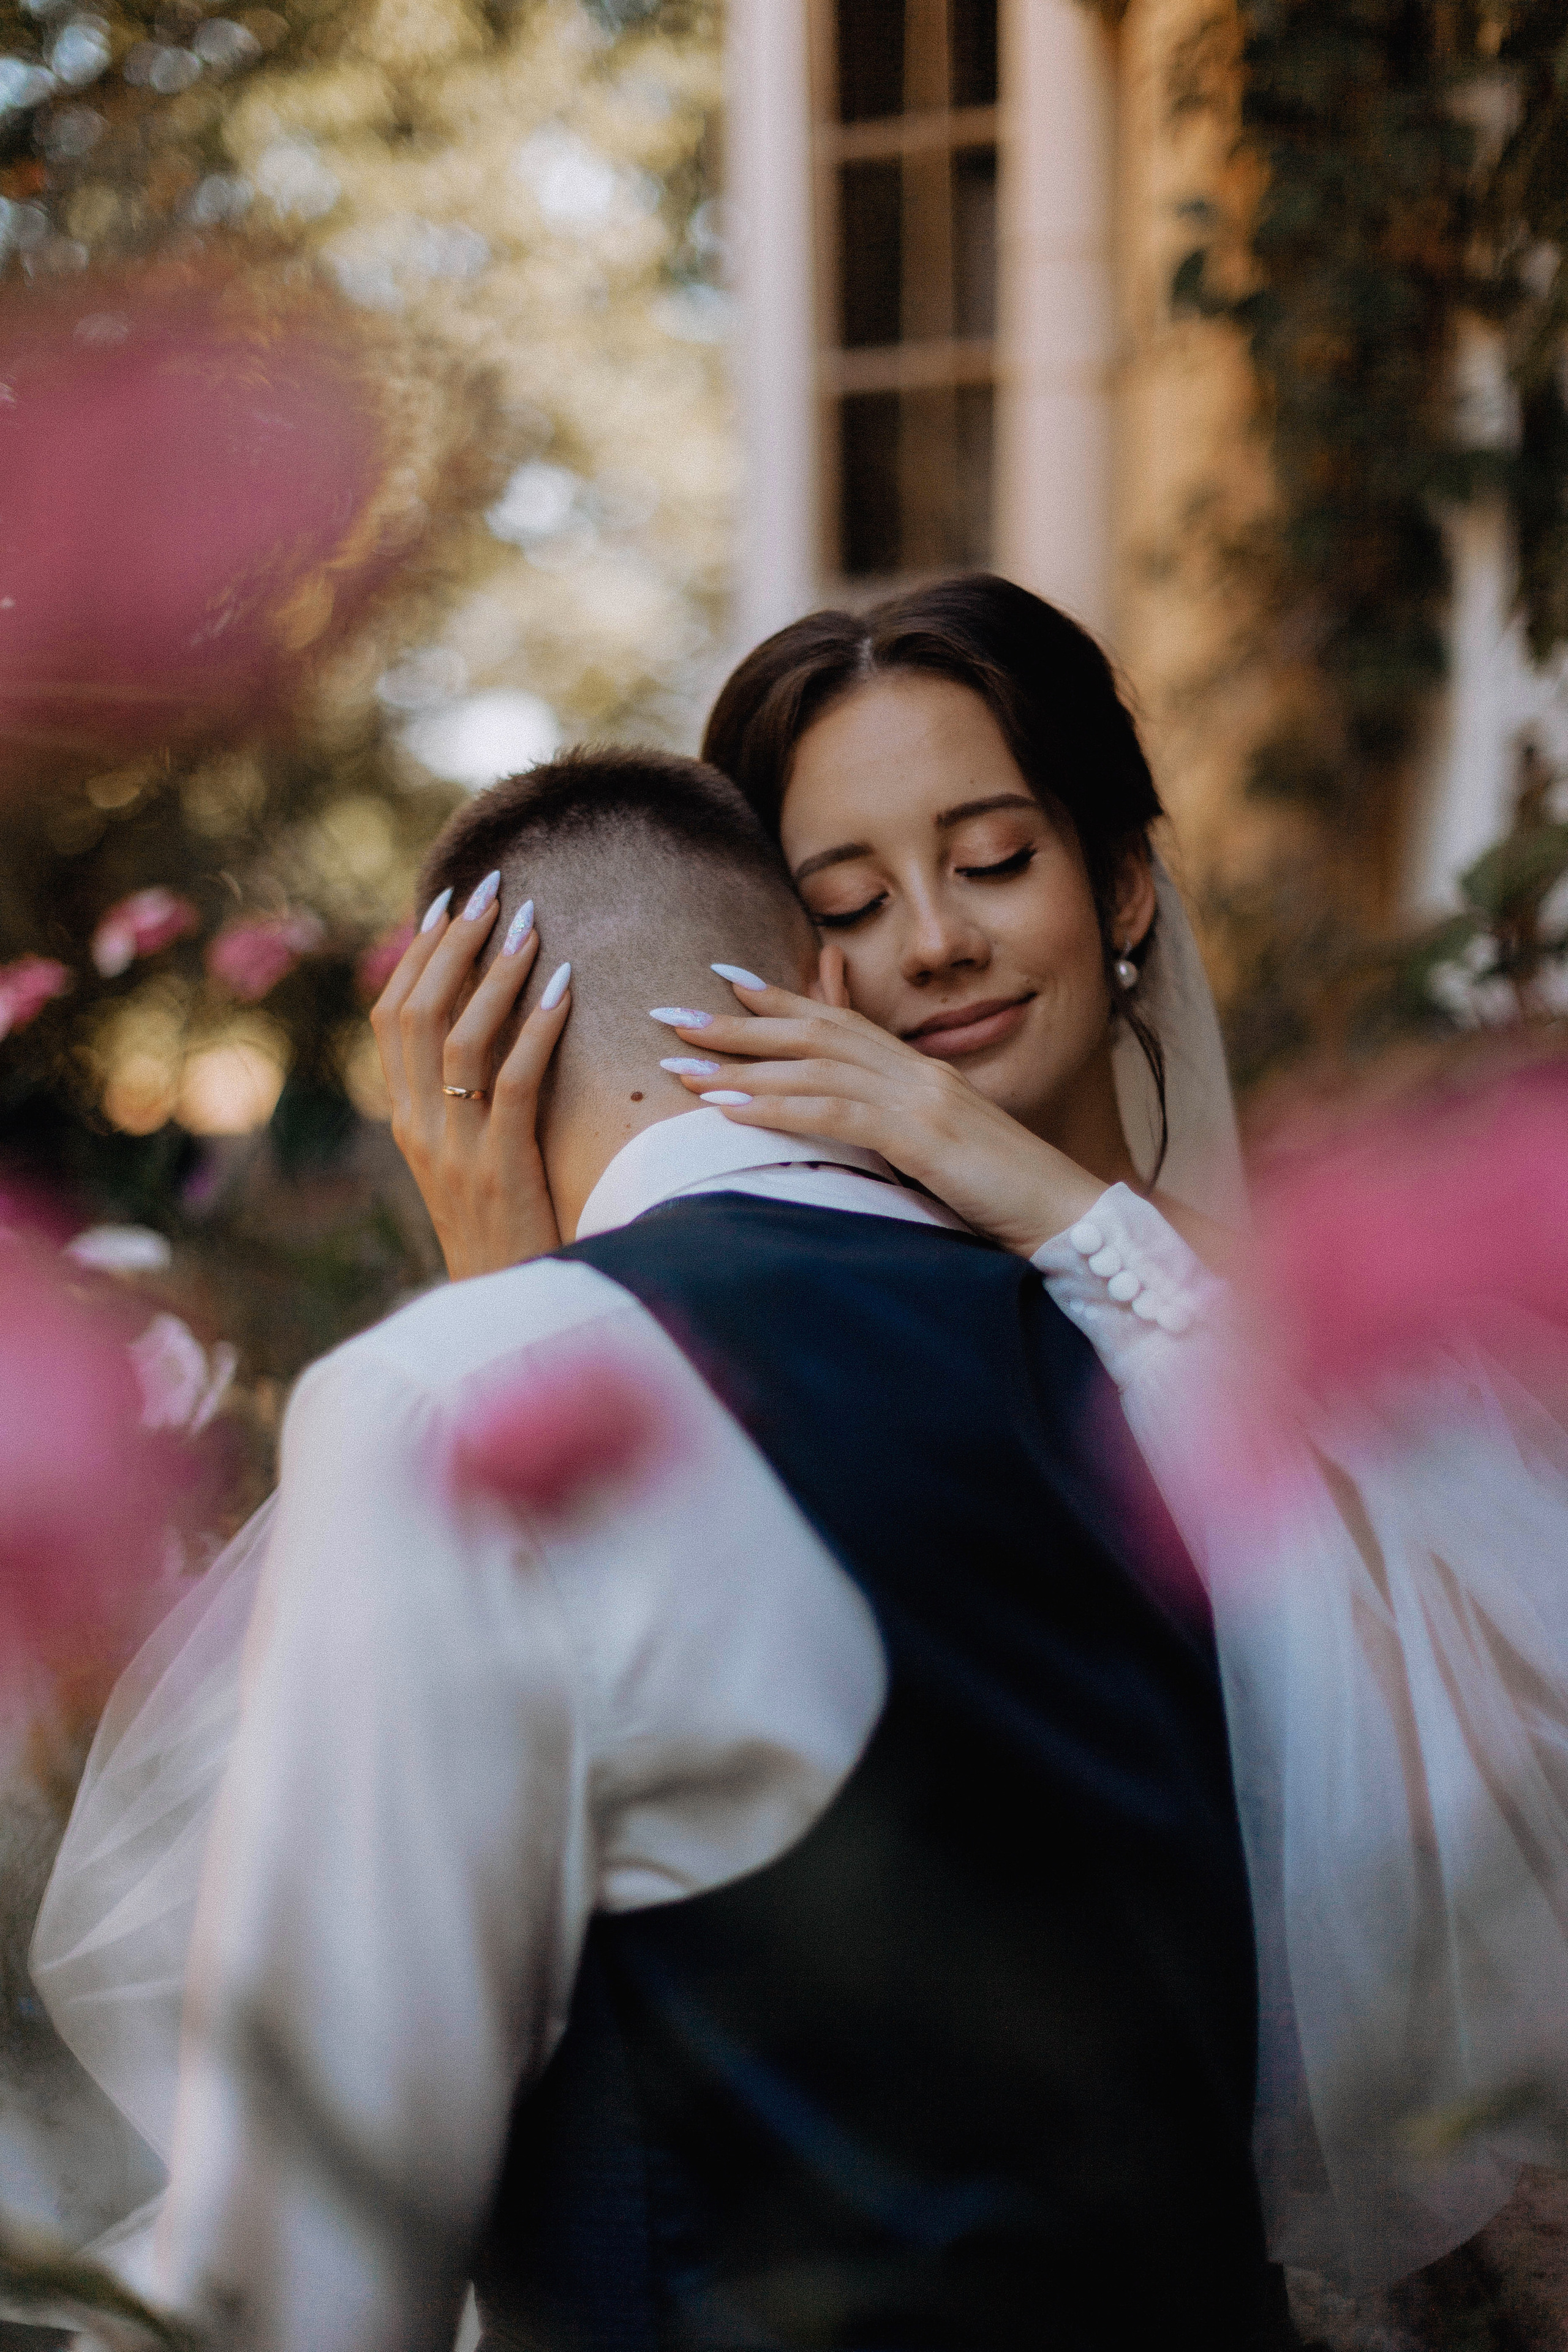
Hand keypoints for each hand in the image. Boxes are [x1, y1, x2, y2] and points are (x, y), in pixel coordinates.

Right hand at [371, 893, 571, 1280]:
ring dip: (496, 974)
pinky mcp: (499, 1167)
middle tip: (492, 890)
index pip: (392, 1016)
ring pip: (460, 1038)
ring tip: (530, 925)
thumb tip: (488, 1028)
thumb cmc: (502, 1229)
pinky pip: (513, 1082)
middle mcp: (417, 1126)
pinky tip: (564, 989)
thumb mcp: (469, 1159)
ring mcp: (453, 1148)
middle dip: (454, 944)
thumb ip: (465, 1100)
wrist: (503, 1308)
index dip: (416, 955)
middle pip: (417, 1012)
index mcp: (404, 1119)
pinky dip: (537, 1029)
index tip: (446, 902)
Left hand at [657, 961, 1106, 1257]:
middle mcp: (916, 1070)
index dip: (779, 998)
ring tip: (681, 1067)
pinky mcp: (923, 1136)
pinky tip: (730, 1110)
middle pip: (813, 1032)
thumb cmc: (1005, 1194)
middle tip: (672, 1016)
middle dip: (738, 1024)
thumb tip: (847, 1121)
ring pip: (814, 1067)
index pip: (839, 1020)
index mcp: (919, 1070)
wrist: (1069, 1216)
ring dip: (741, 1067)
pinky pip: (836, 1114)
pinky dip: (777, 1108)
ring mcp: (920, 1098)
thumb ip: (893, 1122)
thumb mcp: (942, 1148)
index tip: (723, 983)